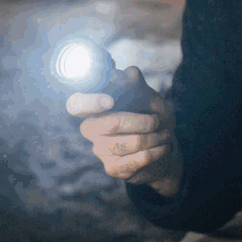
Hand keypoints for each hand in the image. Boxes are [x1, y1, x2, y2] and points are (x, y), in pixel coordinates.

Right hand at [66, 66, 181, 195]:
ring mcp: (99, 149)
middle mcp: (90, 128)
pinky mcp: (111, 168)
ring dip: (155, 137)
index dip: (90, 102)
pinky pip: (138, 159)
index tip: (110, 101)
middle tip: (158, 121)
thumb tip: (129, 73)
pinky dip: (156, 151)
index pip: (76, 104)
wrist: (161, 146)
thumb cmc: (150, 115)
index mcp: (93, 106)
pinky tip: (162, 147)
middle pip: (111, 123)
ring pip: (130, 142)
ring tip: (165, 134)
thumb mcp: (147, 96)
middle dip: (143, 121)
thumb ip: (137, 84)